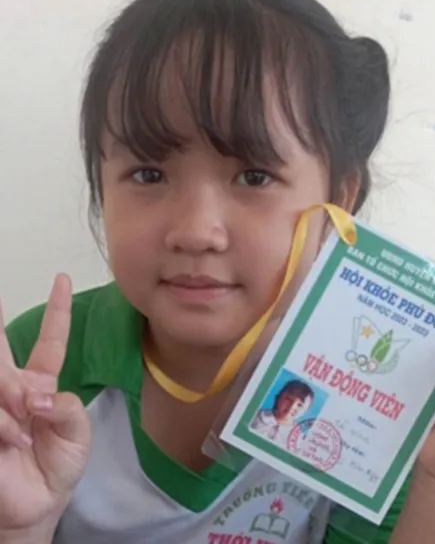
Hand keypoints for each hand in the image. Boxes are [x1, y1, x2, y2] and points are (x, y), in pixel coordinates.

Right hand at [0, 274, 90, 530]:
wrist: (36, 506)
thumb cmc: (58, 466)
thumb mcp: (76, 435)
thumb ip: (66, 409)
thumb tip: (37, 397)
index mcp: (41, 383)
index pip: (49, 339)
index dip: (56, 310)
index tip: (62, 278)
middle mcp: (13, 387)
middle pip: (1, 348)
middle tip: (0, 316)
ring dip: (9, 394)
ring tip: (24, 423)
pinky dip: (3, 422)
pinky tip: (13, 437)